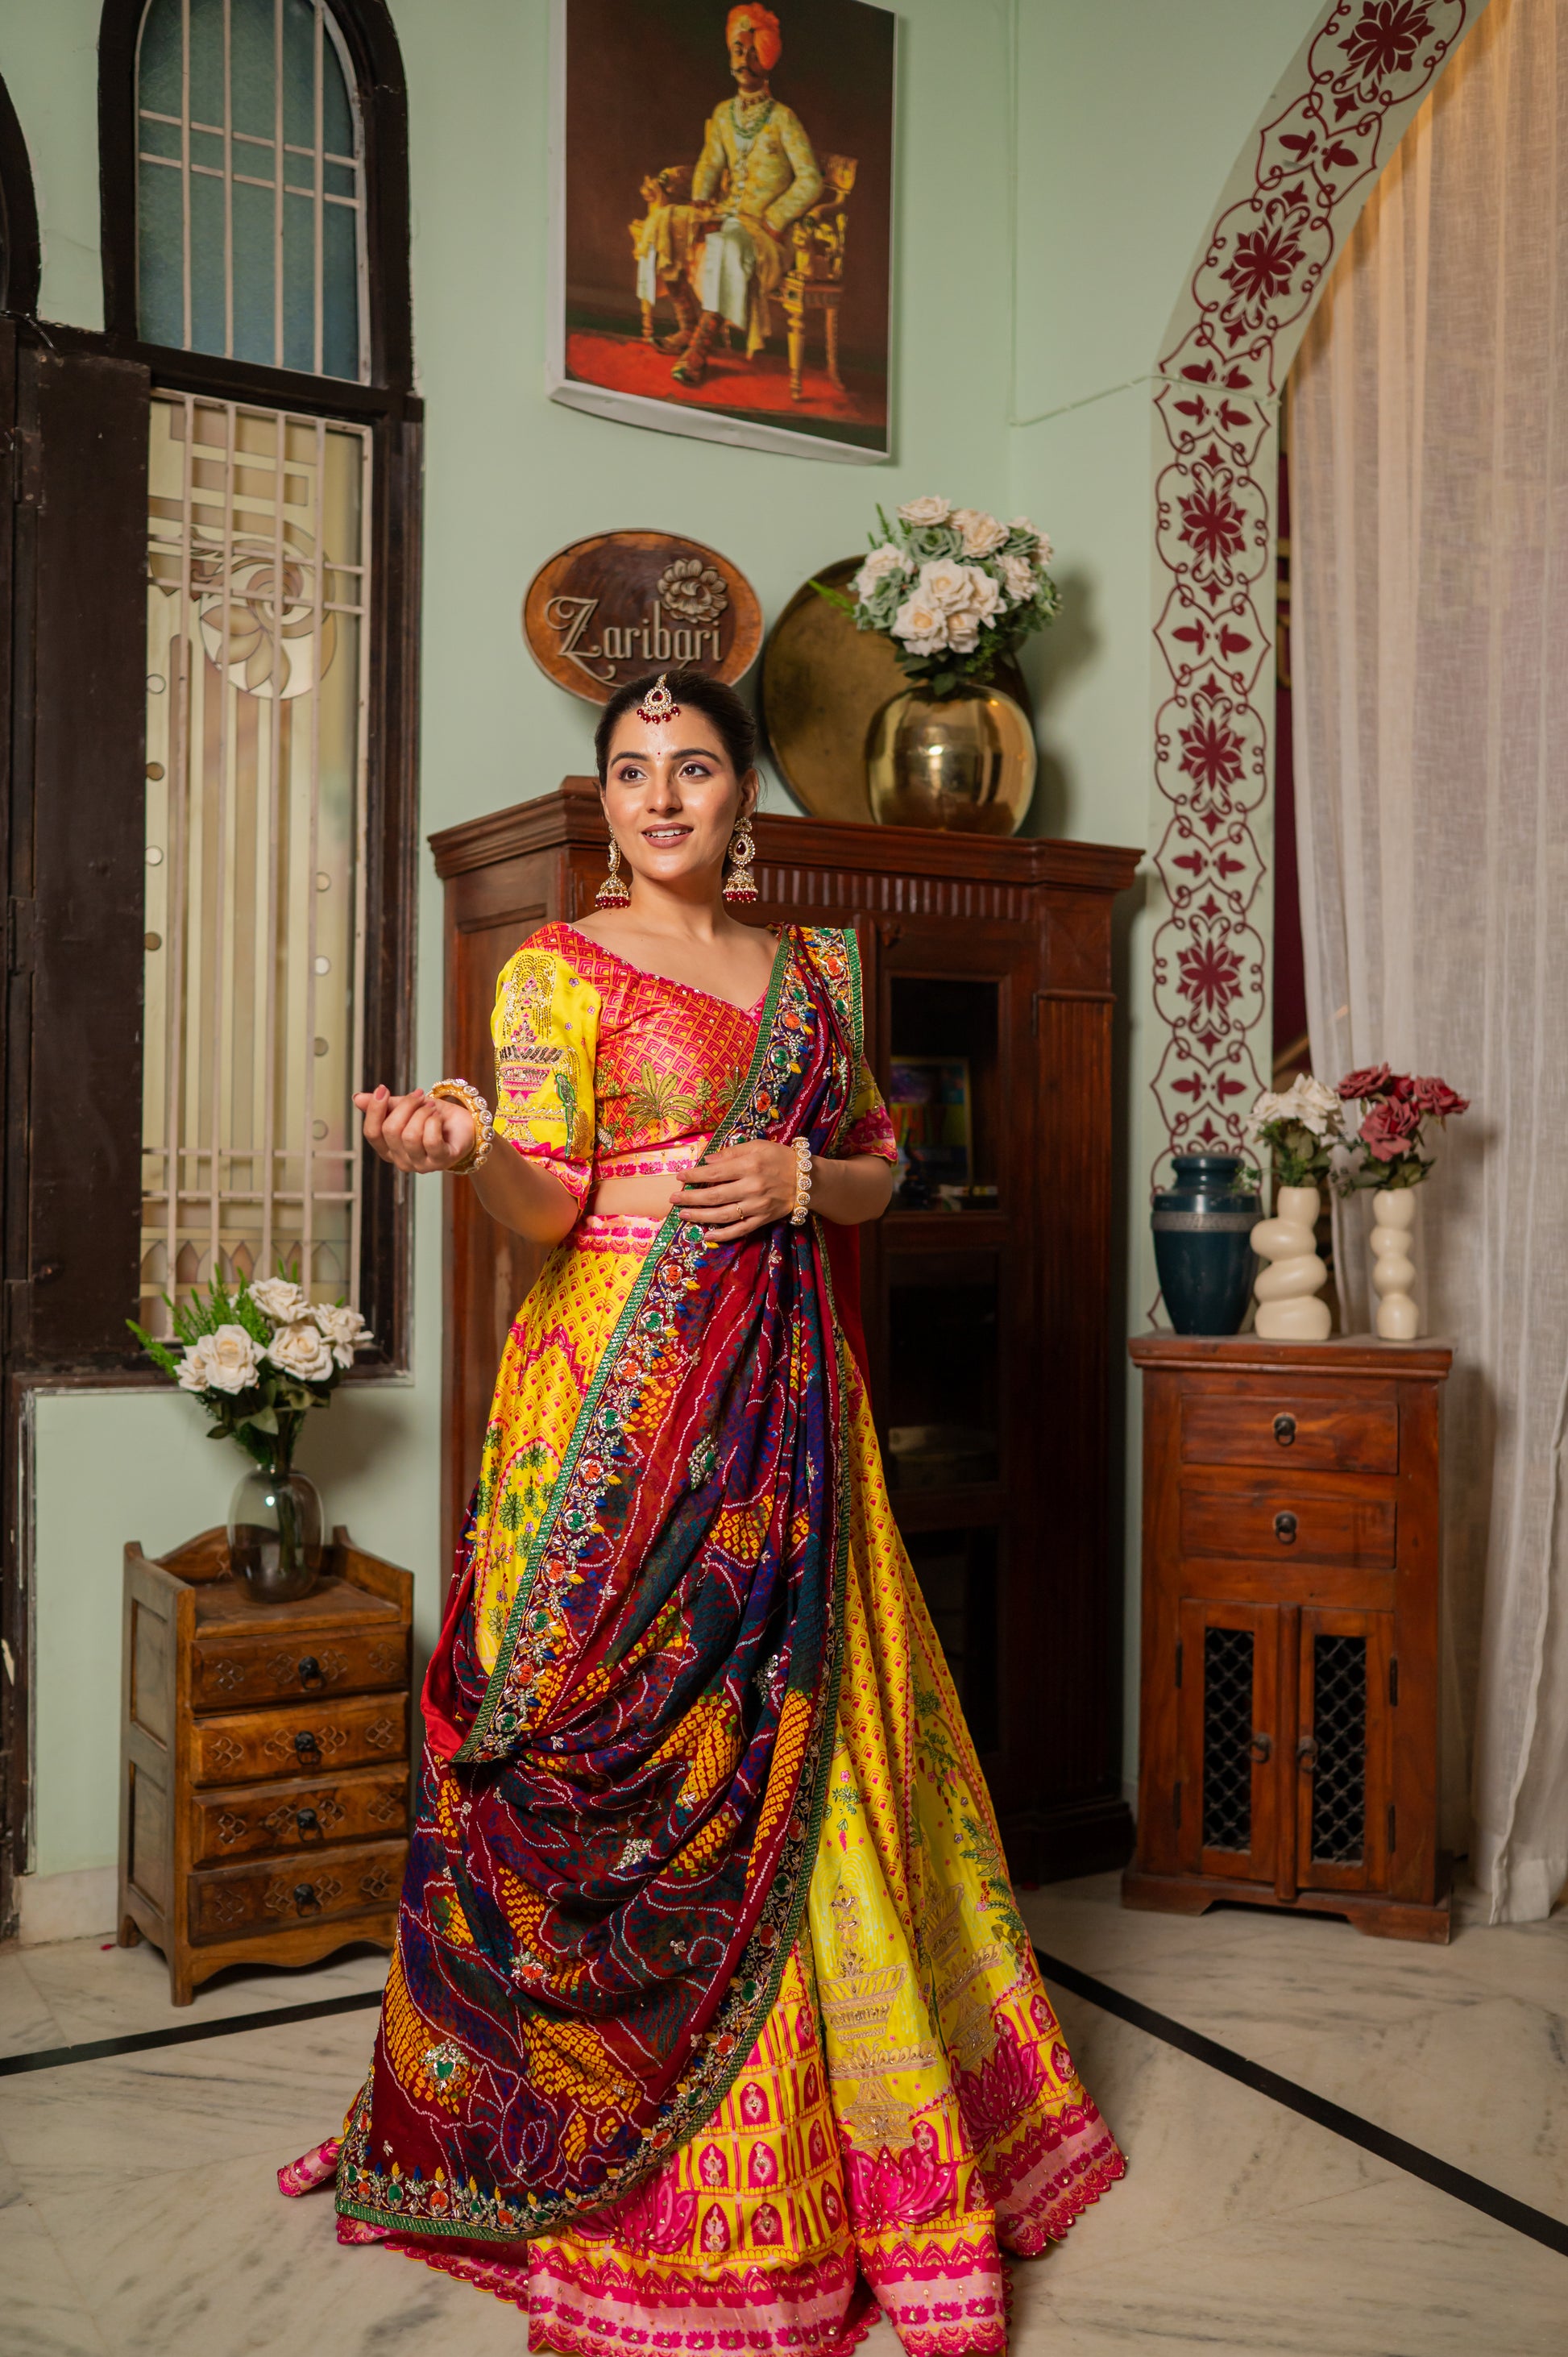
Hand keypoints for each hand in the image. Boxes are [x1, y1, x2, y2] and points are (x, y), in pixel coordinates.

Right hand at [354, 1085, 474, 1173]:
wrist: (464, 1125)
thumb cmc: (433, 1117)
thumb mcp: (406, 1107)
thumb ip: (384, 1106)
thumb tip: (357, 1098)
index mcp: (388, 1149)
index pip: (371, 1133)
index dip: (375, 1109)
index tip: (383, 1088)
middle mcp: (401, 1160)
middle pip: (390, 1130)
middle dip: (405, 1106)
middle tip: (419, 1096)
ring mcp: (420, 1165)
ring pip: (410, 1135)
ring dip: (422, 1113)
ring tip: (431, 1107)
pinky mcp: (440, 1161)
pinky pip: (430, 1140)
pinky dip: (434, 1122)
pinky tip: (438, 1117)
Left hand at [674, 1140, 801, 1242]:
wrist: (808, 1179)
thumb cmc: (780, 1158)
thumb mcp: (758, 1146)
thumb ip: (732, 1152)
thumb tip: (707, 1161)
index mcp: (749, 1166)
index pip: (715, 1173)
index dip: (694, 1176)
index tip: (679, 1177)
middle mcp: (751, 1187)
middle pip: (714, 1196)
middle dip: (690, 1198)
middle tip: (673, 1199)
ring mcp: (757, 1206)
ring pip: (723, 1215)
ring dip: (700, 1216)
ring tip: (683, 1215)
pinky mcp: (763, 1219)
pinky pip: (740, 1230)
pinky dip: (723, 1235)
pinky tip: (707, 1235)